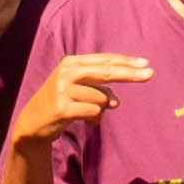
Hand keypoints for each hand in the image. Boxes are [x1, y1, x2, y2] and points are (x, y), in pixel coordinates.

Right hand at [14, 48, 152, 140]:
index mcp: (71, 63)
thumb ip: (98, 87)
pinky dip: (94, 119)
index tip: (146, 64)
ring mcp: (64, 90)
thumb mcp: (77, 88)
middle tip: (150, 74)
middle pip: (107, 72)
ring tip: (86, 113)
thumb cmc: (61, 102)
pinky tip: (84, 120)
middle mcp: (67, 73)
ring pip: (102, 99)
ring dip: (101, 109)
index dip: (126, 62)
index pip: (104, 60)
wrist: (32, 122)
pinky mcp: (63, 108)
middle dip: (130, 74)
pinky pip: (94, 112)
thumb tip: (117, 101)